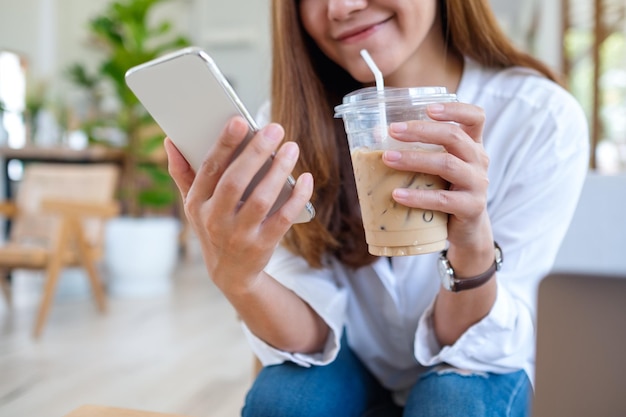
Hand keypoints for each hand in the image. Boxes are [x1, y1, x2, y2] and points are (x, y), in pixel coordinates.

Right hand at [164, 116, 313, 293]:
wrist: (230, 273)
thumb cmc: (213, 227)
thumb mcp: (194, 204)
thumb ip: (184, 173)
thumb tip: (170, 141)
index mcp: (196, 204)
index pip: (209, 170)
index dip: (223, 145)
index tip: (239, 121)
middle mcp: (215, 221)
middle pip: (235, 182)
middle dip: (255, 153)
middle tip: (274, 129)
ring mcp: (239, 235)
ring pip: (261, 199)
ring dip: (278, 171)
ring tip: (291, 148)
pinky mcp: (263, 245)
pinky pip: (283, 218)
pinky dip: (296, 197)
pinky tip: (305, 178)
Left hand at [384, 102, 492, 254]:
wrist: (466, 231)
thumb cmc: (446, 191)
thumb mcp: (436, 168)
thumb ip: (416, 150)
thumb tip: (375, 132)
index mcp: (472, 145)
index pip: (475, 117)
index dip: (455, 109)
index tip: (428, 108)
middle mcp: (479, 160)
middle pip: (454, 137)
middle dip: (421, 131)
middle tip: (392, 130)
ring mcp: (478, 184)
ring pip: (447, 164)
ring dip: (414, 160)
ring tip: (387, 159)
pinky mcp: (472, 207)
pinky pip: (443, 199)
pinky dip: (418, 196)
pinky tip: (398, 195)